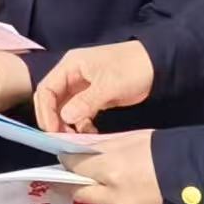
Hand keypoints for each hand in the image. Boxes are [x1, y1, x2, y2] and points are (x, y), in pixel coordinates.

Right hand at [34, 40, 154, 132]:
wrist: (158, 65)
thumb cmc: (133, 67)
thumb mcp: (109, 85)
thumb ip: (85, 102)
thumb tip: (65, 118)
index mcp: (70, 66)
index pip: (46, 90)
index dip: (45, 111)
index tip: (52, 130)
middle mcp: (72, 76)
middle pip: (52, 101)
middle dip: (54, 120)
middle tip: (62, 138)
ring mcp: (82, 87)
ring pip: (65, 109)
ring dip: (68, 125)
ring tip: (77, 139)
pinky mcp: (93, 97)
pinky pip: (79, 113)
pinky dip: (81, 125)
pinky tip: (91, 133)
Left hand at [62, 130, 162, 203]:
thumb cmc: (173, 150)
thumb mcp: (136, 139)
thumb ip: (106, 147)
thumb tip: (86, 151)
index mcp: (113, 170)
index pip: (76, 167)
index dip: (68, 162)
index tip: (65, 158)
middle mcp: (116, 197)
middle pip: (80, 194)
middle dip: (71, 185)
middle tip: (67, 178)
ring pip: (107, 203)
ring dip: (106, 193)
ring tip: (123, 181)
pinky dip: (130, 203)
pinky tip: (144, 193)